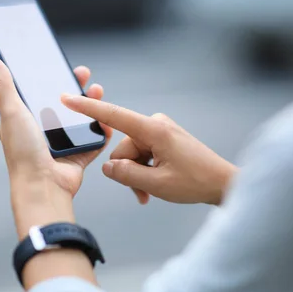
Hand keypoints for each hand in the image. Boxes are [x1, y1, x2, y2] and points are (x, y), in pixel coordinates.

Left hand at [0, 57, 111, 237]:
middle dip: (76, 88)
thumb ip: (4, 87)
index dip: (50, 78)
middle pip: (63, 103)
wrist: (44, 187)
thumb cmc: (23, 153)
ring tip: (99, 92)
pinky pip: (94, 140)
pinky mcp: (78, 156)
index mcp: (25, 121)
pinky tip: (106, 119)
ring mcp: (62, 144)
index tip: (61, 65)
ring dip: (92, 104)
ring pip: (81, 118)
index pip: (39, 92)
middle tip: (85, 75)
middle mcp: (43, 132)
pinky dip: (101, 130)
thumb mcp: (11, 113)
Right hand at [61, 95, 236, 204]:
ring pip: (131, 154)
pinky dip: (144, 171)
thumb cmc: (196, 182)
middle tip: (141, 193)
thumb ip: (126, 175)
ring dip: (136, 175)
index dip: (88, 108)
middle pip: (122, 148)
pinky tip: (154, 186)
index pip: (114, 115)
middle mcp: (155, 124)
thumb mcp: (156, 184)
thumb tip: (108, 167)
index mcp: (154, 130)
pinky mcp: (164, 138)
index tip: (68, 98)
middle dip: (127, 171)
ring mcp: (160, 131)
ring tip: (150, 193)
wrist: (223, 183)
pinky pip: (142, 154)